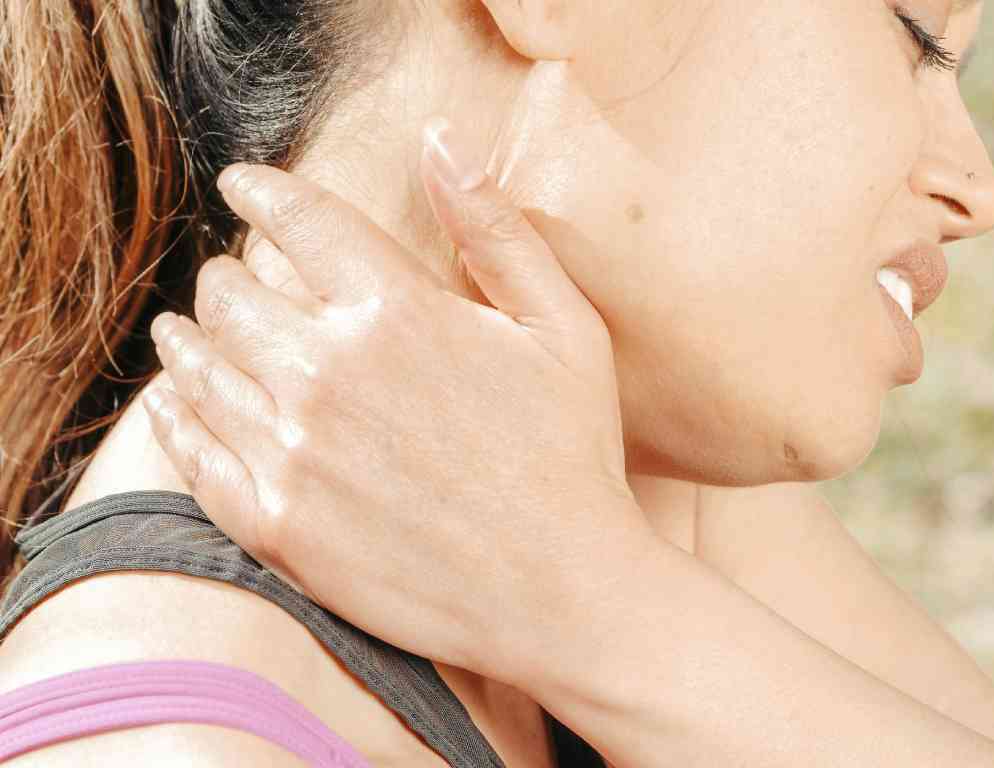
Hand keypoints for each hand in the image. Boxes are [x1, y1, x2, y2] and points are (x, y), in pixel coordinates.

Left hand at [143, 118, 652, 679]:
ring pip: (200, 366)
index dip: (260, 191)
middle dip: (229, 271)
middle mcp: (328, 371)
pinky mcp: (276, 523)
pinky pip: (193, 453)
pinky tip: (175, 402)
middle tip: (233, 275)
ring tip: (184, 329)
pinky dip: (175, 416)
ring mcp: (293, 451)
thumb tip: (444, 140)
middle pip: (233, 291)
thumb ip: (496, 230)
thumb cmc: (573, 454)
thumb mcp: (564, 326)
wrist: (563, 592)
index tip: (242, 184)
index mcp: (398, 311)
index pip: (297, 220)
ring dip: (187, 336)